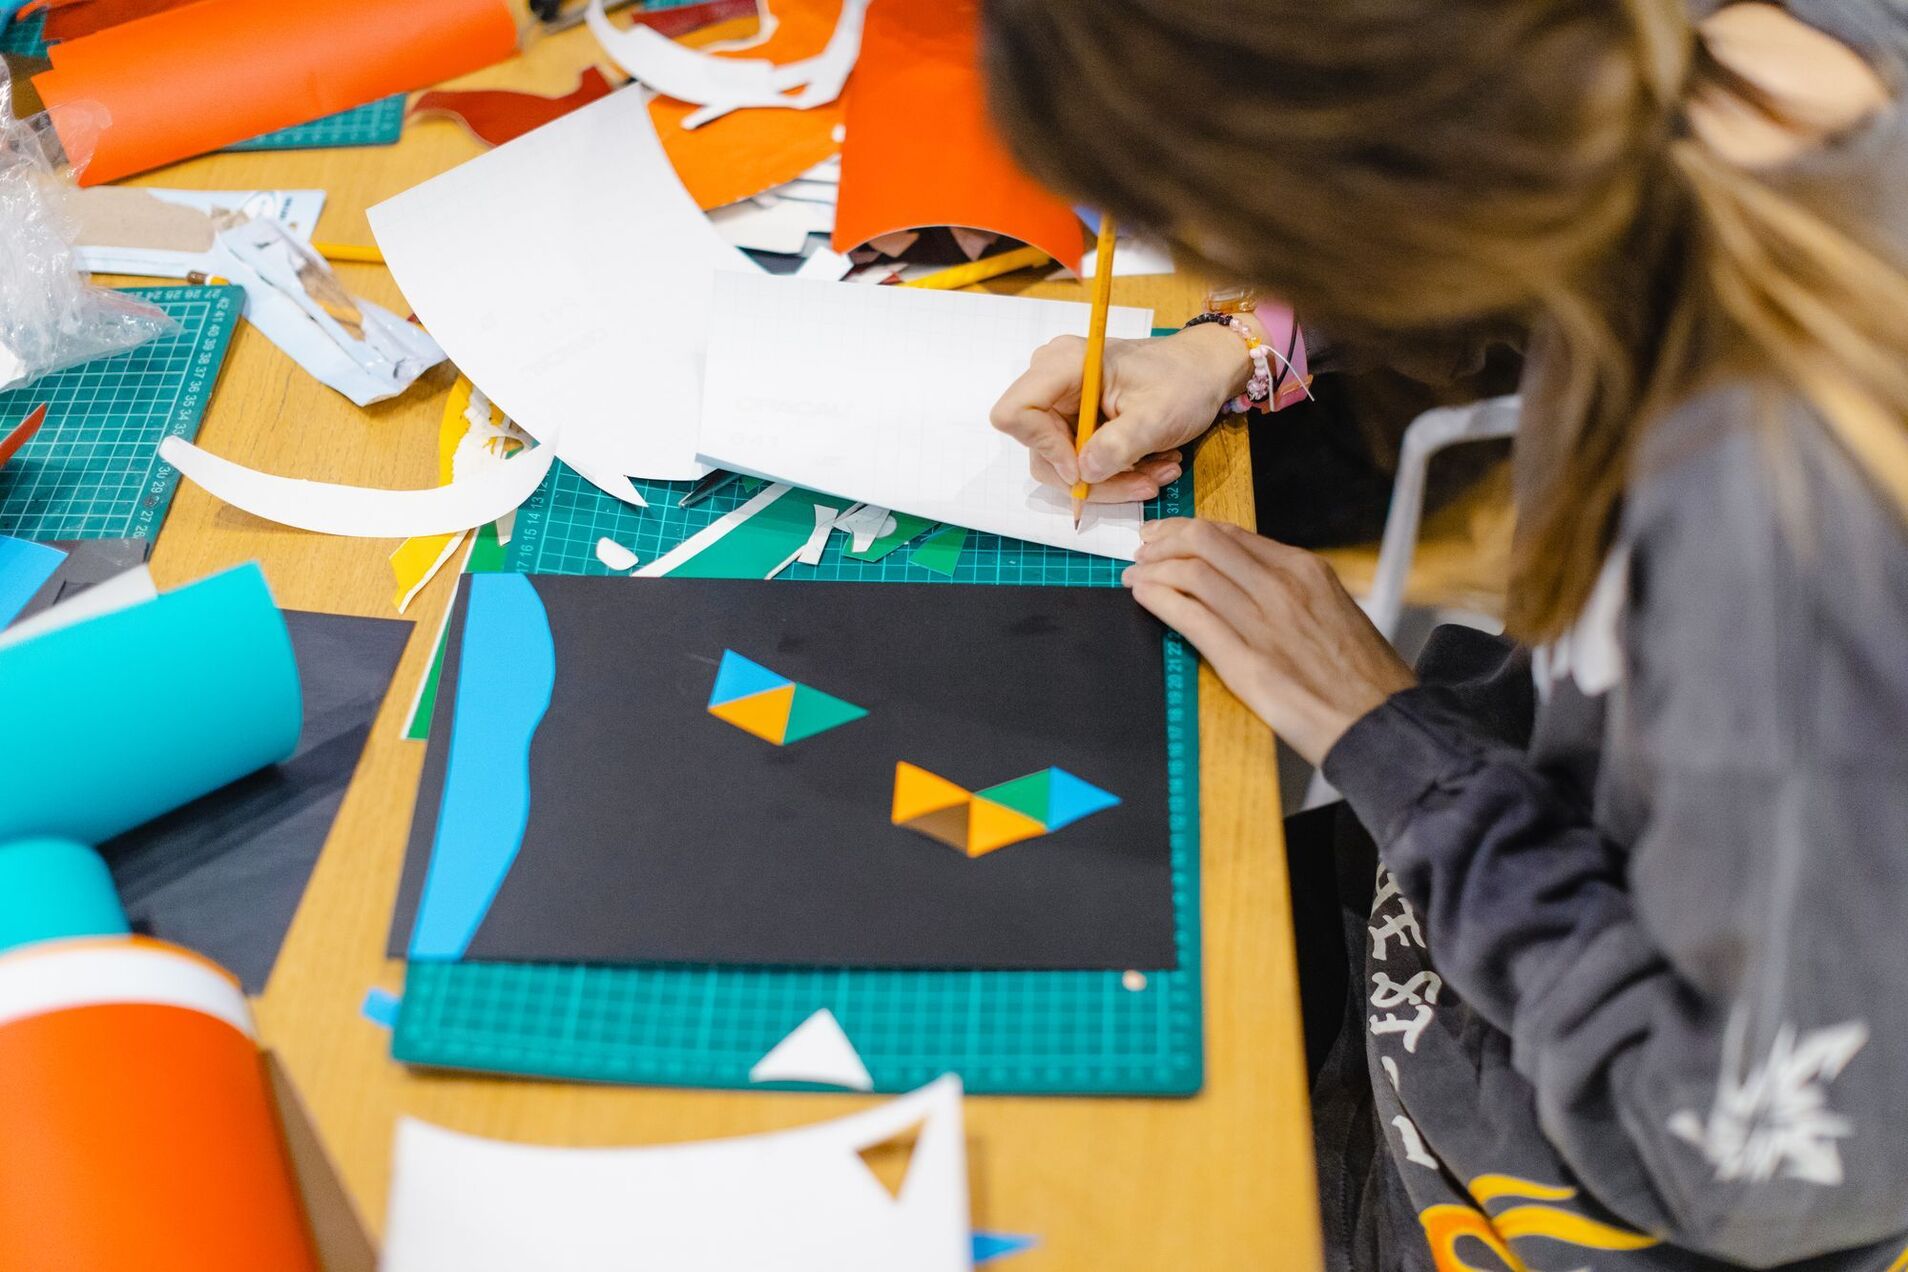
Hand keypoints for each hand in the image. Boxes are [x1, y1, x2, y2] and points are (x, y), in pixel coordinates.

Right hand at [989, 324, 1252, 501]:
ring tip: (1156, 475)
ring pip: (1060, 461)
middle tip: (1143, 484)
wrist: (1205, 370)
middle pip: (1039, 448)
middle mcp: (1052, 380)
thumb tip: (1084, 473)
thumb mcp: (1158, 416)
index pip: (1015, 414)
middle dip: (1089, 477)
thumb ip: (1118, 445)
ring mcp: (1062, 400)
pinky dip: (1112, 470)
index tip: (1086, 467)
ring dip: (1108, 479)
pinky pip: (1078, 457)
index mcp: (1064, 366)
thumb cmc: (1185, 380)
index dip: (1044, 448)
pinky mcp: (1075, 417)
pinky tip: (1149, 467)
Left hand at [1123, 519, 1416, 764]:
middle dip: (1163, 541)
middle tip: (1142, 550)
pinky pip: (1190, 616)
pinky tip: (1144, 597)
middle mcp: (1283, 586)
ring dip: (1153, 569)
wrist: (1383, 722)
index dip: (1188, 530)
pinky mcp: (1247, 662)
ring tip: (1136, 575)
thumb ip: (1292, 591)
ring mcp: (1264, 622)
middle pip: (1205, 542)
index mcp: (1306, 570)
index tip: (1166, 534)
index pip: (1232, 534)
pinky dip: (1159, 600)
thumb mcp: (1334, 610)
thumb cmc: (1362, 676)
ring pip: (1192, 573)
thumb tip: (1244, 581)